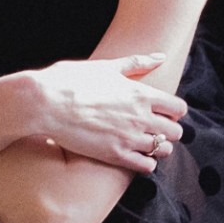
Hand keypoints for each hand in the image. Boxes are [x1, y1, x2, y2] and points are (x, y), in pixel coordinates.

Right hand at [29, 53, 187, 171]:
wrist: (45, 102)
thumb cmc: (71, 80)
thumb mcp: (106, 66)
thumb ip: (137, 63)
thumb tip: (161, 56)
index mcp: (141, 93)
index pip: (178, 108)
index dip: (175, 112)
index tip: (164, 112)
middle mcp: (140, 116)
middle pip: (176, 131)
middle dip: (169, 130)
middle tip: (156, 129)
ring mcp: (129, 137)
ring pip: (163, 149)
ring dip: (159, 147)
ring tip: (146, 143)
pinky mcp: (115, 155)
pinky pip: (146, 166)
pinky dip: (146, 163)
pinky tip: (135, 156)